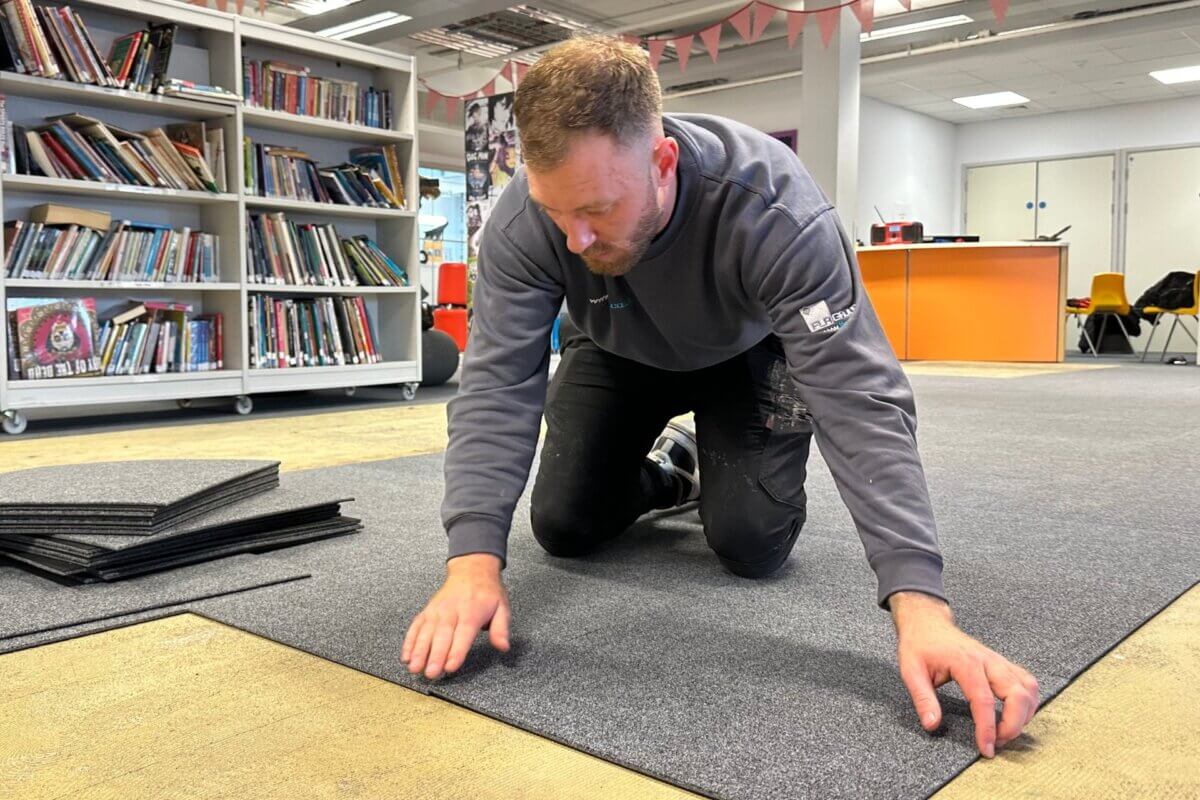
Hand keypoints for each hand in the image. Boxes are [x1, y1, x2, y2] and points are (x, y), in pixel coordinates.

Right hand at [402, 553, 510, 679]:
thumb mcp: (502, 607)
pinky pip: (416, 626)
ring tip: (415, 667)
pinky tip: (406, 656)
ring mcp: (437, 610)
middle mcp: (452, 611)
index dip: (456, 651)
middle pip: (442, 635)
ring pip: (426, 632)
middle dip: (435, 656)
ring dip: (419, 651)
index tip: (450, 667)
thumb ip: (501, 629)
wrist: (471, 569)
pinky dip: (409, 641)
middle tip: (431, 673)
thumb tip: (503, 646)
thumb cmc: (487, 591)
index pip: (463, 633)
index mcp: (472, 611)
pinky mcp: (427, 611)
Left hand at [889, 591, 1039, 757]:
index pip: (984, 700)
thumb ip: (922, 698)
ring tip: (1006, 731)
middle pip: (1017, 694)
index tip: (985, 749)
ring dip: (1024, 714)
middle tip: (997, 743)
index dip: (988, 728)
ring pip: (1028, 688)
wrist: (927, 623)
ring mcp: (998, 660)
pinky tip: (1016, 714)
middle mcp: (987, 660)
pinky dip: (1028, 701)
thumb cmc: (919, 645)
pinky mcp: (1002, 663)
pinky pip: (1026, 682)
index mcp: (965, 662)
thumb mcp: (910, 670)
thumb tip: (932, 725)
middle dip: (1014, 724)